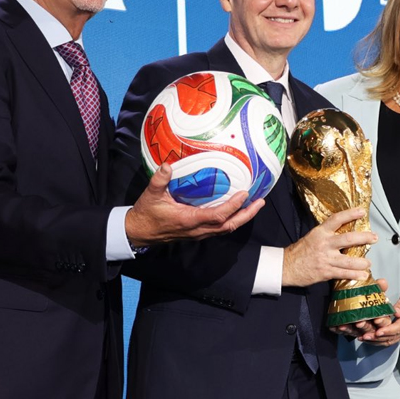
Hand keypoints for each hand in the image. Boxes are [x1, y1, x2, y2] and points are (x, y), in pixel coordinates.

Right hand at [125, 164, 264, 245]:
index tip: (245, 194)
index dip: (233, 206)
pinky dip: (231, 220)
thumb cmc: (146, 213)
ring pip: (226, 229)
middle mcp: (198, 230)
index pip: (218, 216)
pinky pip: (219, 229)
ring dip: (242, 218)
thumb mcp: (150, 195)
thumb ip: (159, 180)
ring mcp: (199, 233)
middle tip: (260, 202)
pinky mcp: (198, 233)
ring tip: (254, 205)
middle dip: (246, 215)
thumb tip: (168, 165)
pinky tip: (237, 211)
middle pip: (229, 226)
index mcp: (189, 220)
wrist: (139, 232)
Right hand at [282, 208, 375, 287]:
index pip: (337, 219)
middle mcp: (324, 244)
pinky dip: (355, 275)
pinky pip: (344, 273)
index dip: (350, 214)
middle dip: (364, 238)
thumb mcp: (312, 237)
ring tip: (368, 262)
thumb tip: (344, 233)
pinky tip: (363, 275)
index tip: (362, 211)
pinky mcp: (326, 271)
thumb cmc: (299, 252)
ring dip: (362, 262)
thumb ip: (327, 235)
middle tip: (374, 238)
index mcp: (320, 233)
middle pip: (348, 239)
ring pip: (349, 260)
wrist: (286, 266)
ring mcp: (326, 258)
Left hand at [330, 279, 392, 337]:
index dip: (382, 322)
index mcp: (380, 317)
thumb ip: (379, 288)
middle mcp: (371, 325)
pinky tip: (335, 327)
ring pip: (356, 332)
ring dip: (350, 329)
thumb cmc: (368, 301)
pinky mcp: (350, 331)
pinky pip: (345, 332)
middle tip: (360, 323)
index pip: (384, 322)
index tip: (378, 320)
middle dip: (365, 327)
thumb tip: (382, 281)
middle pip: (370, 329)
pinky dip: (340, 330)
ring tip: (343, 325)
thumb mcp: (374, 293)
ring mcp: (360, 329)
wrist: (354, 302)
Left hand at [360, 281, 399, 347]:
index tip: (377, 332)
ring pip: (389, 340)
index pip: (398, 328)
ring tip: (363, 338)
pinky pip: (389, 339)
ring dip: (376, 341)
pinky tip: (369, 337)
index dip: (387, 331)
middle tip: (364, 336)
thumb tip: (396, 312)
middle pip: (391, 337)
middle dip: (377, 338)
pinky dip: (378, 340)